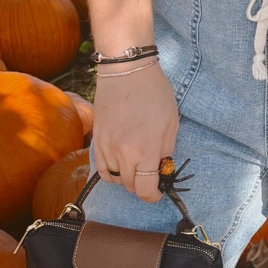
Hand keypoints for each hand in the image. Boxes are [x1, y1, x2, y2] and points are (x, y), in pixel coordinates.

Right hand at [90, 62, 180, 201]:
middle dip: (142, 187)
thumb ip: (165, 152)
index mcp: (145, 150)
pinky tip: (120, 163)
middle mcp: (123, 153)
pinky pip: (100, 168)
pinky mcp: (96, 139)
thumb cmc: (154, 93)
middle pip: (129, 187)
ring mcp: (106, 147)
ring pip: (114, 180)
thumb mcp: (171, 124)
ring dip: (126, 179)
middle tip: (150, 176)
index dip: (154, 196)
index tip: (158, 192)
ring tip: (136, 167)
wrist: (126, 71)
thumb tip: (161, 170)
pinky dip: (110, 172)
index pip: (146, 189)